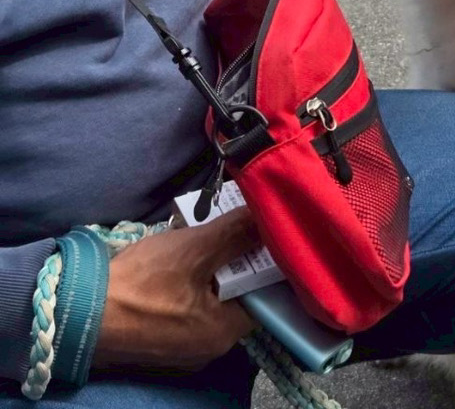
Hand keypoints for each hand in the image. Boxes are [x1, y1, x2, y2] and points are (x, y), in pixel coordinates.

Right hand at [92, 208, 258, 372]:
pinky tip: (178, 254)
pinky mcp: (158, 337)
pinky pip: (185, 304)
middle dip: (233, 259)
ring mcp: (181, 346)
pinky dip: (187, 280)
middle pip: (236, 294)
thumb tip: (269, 217)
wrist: (76, 312)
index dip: (264, 260)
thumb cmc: (140, 285)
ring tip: (202, 235)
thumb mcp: (194, 250)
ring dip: (207, 266)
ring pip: (208, 297)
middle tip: (228, 226)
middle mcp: (207, 347)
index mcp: (223, 333)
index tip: (260, 232)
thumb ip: (236, 234)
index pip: (262, 294)